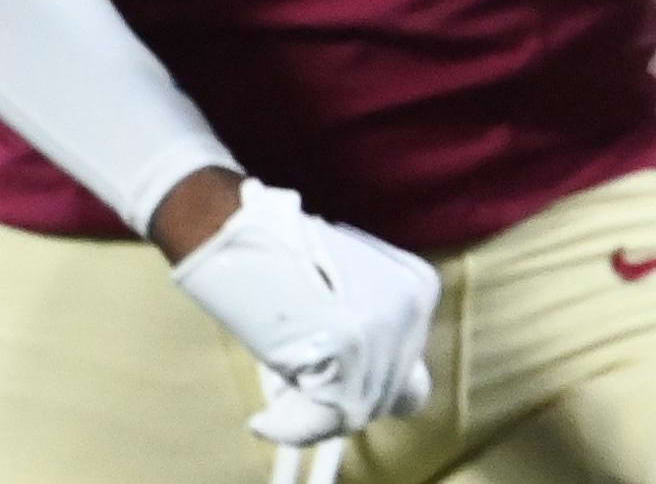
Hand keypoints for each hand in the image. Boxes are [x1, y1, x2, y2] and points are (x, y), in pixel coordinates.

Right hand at [165, 178, 440, 443]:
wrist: (238, 231)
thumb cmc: (277, 267)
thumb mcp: (339, 299)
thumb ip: (366, 341)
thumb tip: (360, 401)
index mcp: (418, 288)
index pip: (408, 377)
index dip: (366, 391)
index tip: (323, 386)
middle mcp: (413, 304)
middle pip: (388, 396)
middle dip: (339, 400)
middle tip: (290, 387)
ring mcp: (387, 324)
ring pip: (356, 408)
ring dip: (309, 409)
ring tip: (276, 380)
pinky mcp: (352, 342)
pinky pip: (328, 414)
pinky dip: (290, 425)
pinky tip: (264, 418)